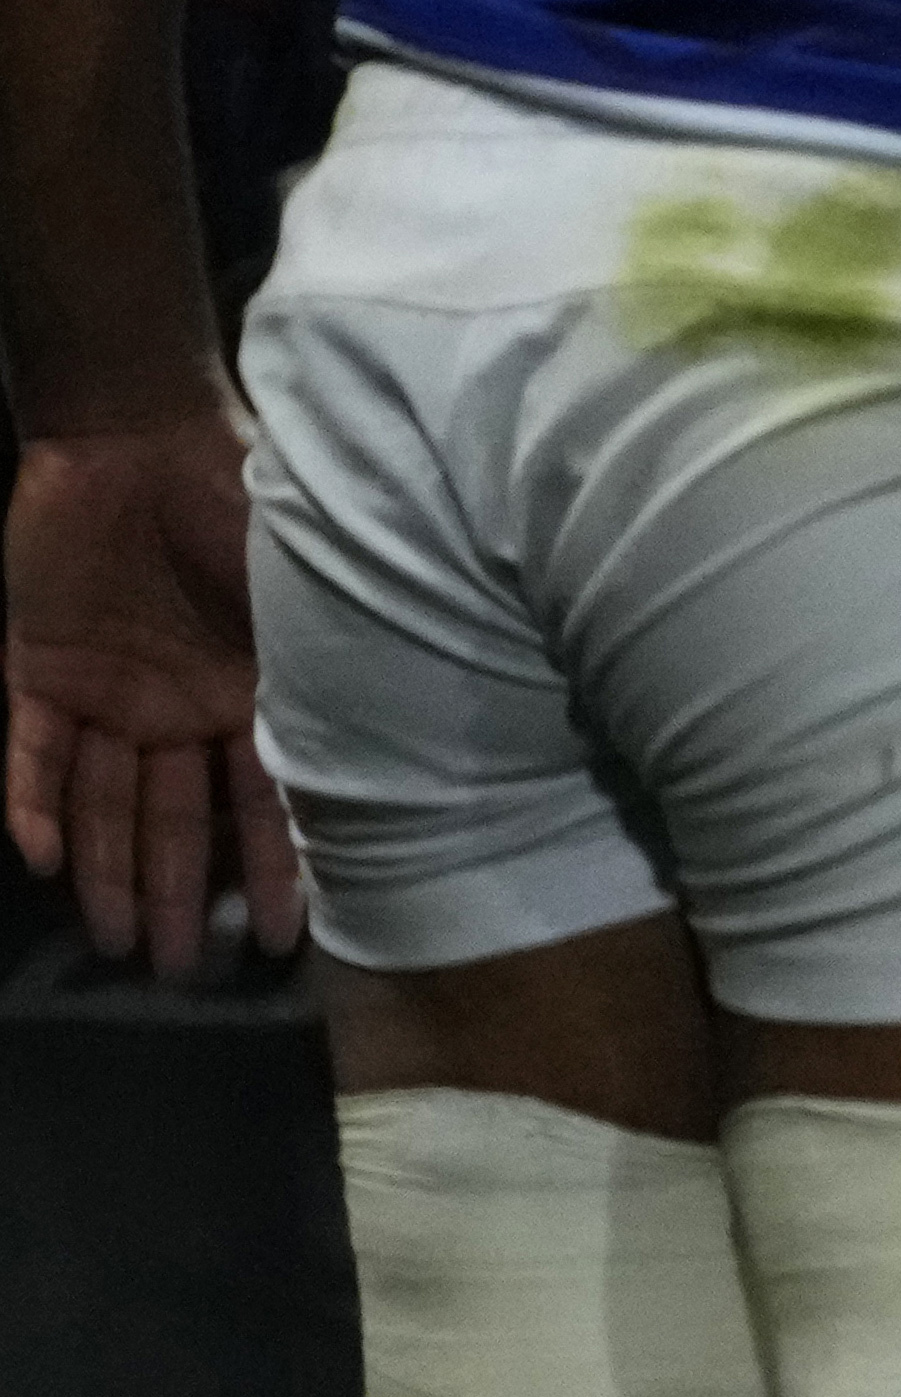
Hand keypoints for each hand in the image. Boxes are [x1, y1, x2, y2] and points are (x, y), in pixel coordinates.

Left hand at [6, 423, 303, 971]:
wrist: (134, 426)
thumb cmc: (238, 496)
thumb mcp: (304, 597)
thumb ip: (313, 676)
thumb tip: (370, 763)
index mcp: (253, 694)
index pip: (266, 804)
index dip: (272, 872)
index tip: (280, 941)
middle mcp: (180, 707)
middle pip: (176, 819)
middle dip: (176, 895)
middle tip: (176, 969)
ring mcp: (107, 690)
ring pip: (103, 801)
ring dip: (103, 871)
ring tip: (115, 943)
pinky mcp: (36, 666)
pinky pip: (29, 750)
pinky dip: (30, 801)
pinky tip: (37, 858)